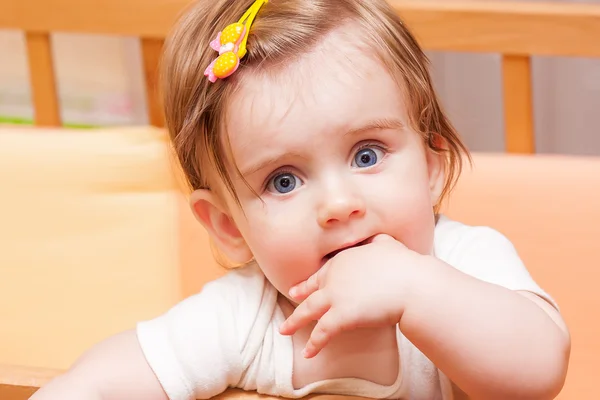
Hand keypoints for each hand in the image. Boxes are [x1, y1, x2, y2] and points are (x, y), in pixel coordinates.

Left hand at [279, 234, 423, 357]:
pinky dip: (314, 344)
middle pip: (311, 289)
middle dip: (299, 296)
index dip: (312, 280)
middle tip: (290, 298)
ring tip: (283, 330)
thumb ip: (379, 243)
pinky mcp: (341, 316)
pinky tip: (309, 353)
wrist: (411, 283)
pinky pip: (322, 332)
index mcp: (344, 260)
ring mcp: (335, 296)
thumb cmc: (405, 265)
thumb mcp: (388, 245)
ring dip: (294, 322)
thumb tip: (379, 240)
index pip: (323, 272)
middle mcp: (334, 276)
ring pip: (308, 310)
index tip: (302, 286)